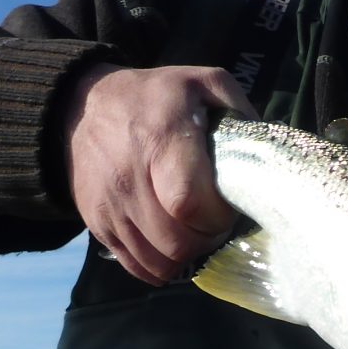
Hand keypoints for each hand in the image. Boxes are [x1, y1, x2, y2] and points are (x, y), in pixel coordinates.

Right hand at [61, 63, 257, 284]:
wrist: (83, 107)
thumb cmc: (155, 97)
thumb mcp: (202, 82)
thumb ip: (239, 110)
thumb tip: (264, 153)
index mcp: (161, 140)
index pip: (189, 203)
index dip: (216, 216)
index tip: (226, 206)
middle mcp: (130, 178)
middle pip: (176, 241)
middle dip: (206, 240)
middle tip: (213, 223)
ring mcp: (110, 206)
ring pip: (158, 261)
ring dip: (185, 256)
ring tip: (193, 232)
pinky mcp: (96, 225)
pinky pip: (135, 266)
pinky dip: (160, 266)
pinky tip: (171, 246)